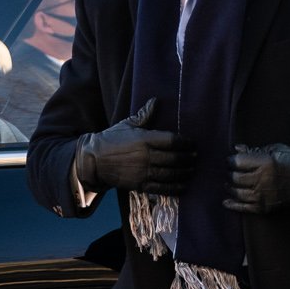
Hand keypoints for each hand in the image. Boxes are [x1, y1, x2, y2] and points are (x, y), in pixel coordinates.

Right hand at [75, 98, 195, 194]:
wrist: (94, 160)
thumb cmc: (112, 139)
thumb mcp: (127, 124)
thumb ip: (145, 115)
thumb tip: (156, 100)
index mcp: (144, 139)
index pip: (172, 140)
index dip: (185, 143)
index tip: (192, 143)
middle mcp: (146, 156)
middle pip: (174, 158)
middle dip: (188, 158)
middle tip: (195, 156)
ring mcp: (143, 172)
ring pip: (171, 173)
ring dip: (185, 172)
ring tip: (192, 169)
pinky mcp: (140, 185)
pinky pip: (162, 188)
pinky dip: (175, 187)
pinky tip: (184, 185)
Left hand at [223, 143, 289, 213]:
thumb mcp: (274, 149)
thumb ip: (253, 150)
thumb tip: (236, 149)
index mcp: (265, 162)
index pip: (237, 162)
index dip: (230, 161)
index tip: (230, 160)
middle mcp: (263, 179)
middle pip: (235, 178)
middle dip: (229, 174)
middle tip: (229, 172)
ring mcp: (263, 195)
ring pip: (238, 193)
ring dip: (230, 188)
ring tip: (229, 184)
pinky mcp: (265, 206)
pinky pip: (244, 207)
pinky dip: (233, 204)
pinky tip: (226, 201)